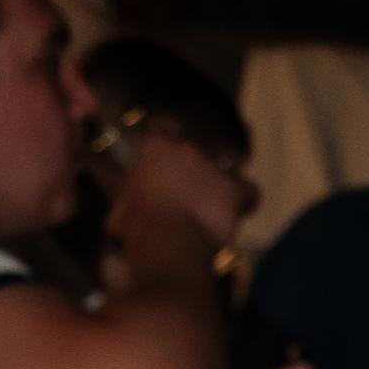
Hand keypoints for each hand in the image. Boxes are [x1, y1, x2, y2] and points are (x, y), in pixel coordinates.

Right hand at [109, 131, 248, 255]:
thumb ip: (129, 203)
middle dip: (198, 168)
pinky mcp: (233, 190)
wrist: (167, 242)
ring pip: (224, 167)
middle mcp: (185, 148)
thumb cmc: (138, 228)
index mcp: (154, 147)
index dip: (170, 139)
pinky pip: (249, 190)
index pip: (163, 126)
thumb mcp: (123, 211)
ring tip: (216, 206)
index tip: (171, 159)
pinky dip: (246, 200)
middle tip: (194, 194)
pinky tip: (241, 212)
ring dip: (221, 183)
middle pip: (198, 148)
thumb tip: (119, 224)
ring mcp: (212, 167)